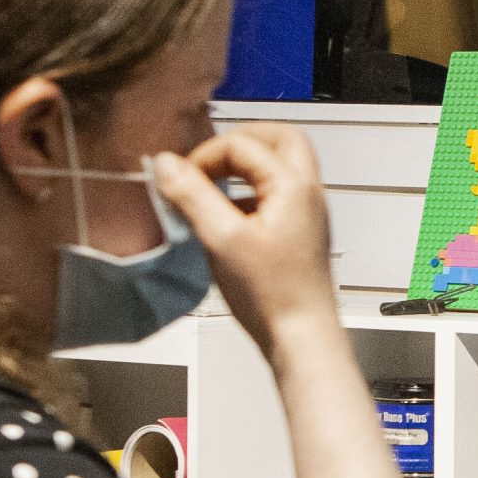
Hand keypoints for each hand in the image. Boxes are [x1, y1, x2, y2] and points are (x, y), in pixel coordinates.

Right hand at [153, 125, 338, 357]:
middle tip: (210, 158)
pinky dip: (251, 193)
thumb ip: (192, 195)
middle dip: (241, 140)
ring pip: (282, 167)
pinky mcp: (301, 234)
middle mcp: (309, 194)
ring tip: (214, 186)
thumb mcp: (221, 239)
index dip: (206, 155)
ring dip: (247, 167)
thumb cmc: (271, 295)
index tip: (181, 179)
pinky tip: (227, 218)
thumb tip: (168, 163)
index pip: (244, 144)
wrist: (302, 338)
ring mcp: (308, 214)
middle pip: (280, 140)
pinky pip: (278, 195)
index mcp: (294, 186)